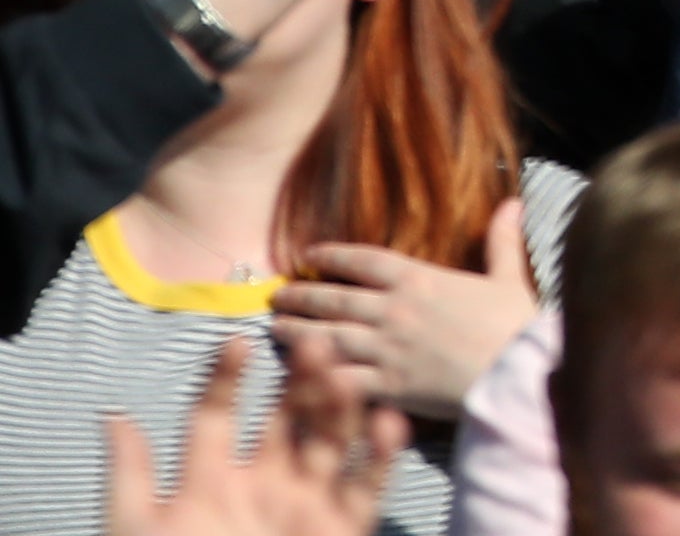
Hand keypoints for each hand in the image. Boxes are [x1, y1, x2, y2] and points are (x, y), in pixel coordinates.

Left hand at [103, 313, 394, 535]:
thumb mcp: (136, 528)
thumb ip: (129, 476)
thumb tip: (114, 413)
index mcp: (209, 480)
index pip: (216, 414)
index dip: (226, 377)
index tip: (241, 341)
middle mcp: (263, 481)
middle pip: (285, 416)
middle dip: (300, 379)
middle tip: (314, 344)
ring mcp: (307, 501)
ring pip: (330, 439)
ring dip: (341, 404)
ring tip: (345, 375)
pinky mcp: (344, 524)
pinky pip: (368, 484)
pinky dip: (382, 454)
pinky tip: (387, 423)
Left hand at [270, 204, 535, 422]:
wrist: (516, 372)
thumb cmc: (515, 325)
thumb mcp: (510, 277)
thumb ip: (502, 241)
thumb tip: (512, 202)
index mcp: (420, 280)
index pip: (364, 260)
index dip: (332, 255)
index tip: (308, 255)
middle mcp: (394, 310)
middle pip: (333, 298)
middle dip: (300, 294)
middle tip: (276, 295)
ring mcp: (385, 348)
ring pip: (325, 336)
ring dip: (295, 331)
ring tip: (274, 328)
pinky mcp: (385, 385)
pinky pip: (338, 377)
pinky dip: (312, 375)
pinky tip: (292, 372)